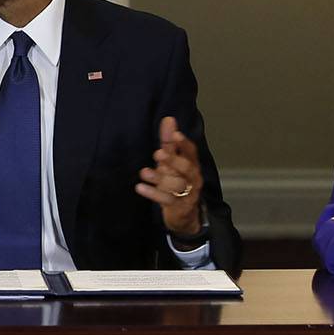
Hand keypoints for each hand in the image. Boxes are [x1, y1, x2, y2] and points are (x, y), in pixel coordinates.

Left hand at [135, 116, 203, 236]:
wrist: (184, 215)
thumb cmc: (177, 182)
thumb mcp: (172, 161)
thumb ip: (169, 142)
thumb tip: (168, 119)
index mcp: (192, 164)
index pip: (191, 152)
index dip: (184, 143)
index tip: (175, 135)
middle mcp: (193, 178)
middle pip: (186, 168)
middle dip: (173, 160)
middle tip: (158, 154)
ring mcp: (188, 194)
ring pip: (176, 184)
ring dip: (159, 177)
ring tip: (144, 172)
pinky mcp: (179, 207)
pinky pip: (167, 199)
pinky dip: (153, 193)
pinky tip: (140, 187)